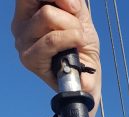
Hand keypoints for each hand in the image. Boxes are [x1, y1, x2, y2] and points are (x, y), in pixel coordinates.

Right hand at [12, 1, 100, 116]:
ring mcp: (22, 42)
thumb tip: (68, 1)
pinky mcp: (29, 58)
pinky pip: (51, 39)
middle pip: (44, 3)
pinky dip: (70, 40)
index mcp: (29, 11)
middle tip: (78, 30)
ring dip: (73, 29)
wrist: (88, 79)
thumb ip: (72, 1)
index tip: (73, 8)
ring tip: (77, 42)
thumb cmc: (81, 47)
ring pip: (47, 15)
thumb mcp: (79, 16)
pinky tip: (74, 51)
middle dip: (69, 15)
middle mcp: (21, 24)